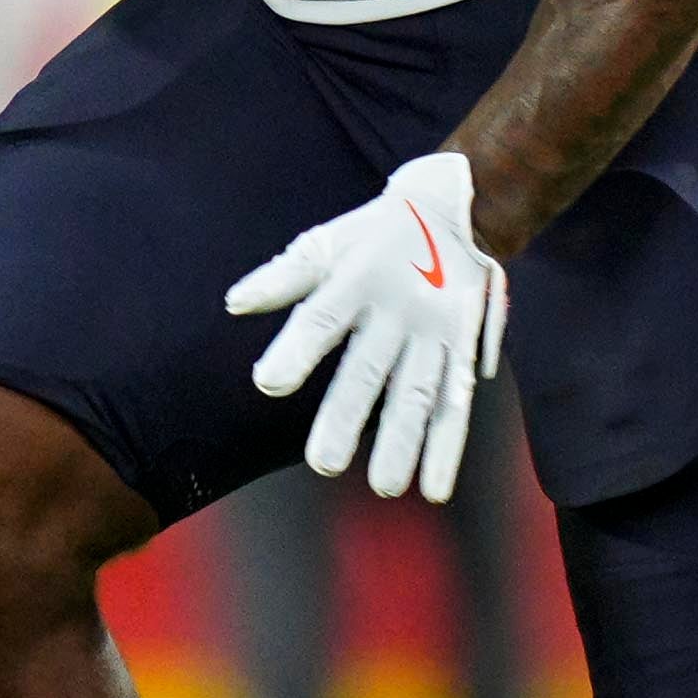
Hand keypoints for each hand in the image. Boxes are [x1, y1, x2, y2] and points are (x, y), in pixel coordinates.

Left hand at [228, 149, 505, 500]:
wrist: (461, 209)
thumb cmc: (375, 234)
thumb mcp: (327, 244)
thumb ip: (283, 278)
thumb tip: (233, 303)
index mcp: (358, 278)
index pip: (323, 316)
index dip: (297, 348)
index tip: (269, 382)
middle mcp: (399, 308)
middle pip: (370, 367)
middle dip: (348, 415)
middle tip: (324, 463)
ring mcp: (435, 331)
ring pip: (418, 392)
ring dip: (403, 441)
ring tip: (384, 485)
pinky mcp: (463, 350)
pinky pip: (455, 403)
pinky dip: (446, 448)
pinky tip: (432, 489)